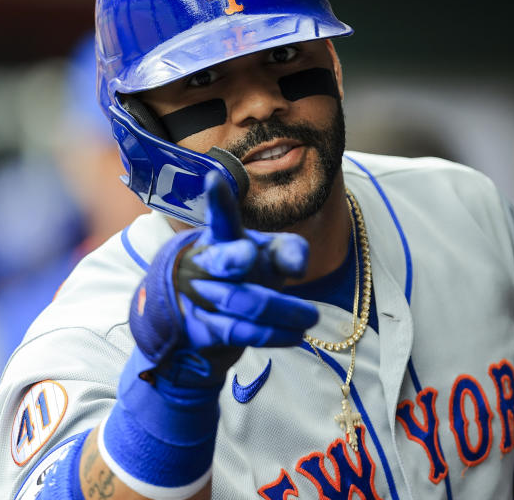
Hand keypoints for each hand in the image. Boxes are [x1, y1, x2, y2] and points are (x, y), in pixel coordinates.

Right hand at [129, 171, 318, 387]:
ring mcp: (203, 297)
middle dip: (231, 257)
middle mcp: (208, 264)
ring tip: (311, 317)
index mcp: (223, 238)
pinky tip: (296, 334)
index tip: (214, 178)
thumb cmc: (245, 274)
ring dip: (281, 311)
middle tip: (248, 256)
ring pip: (241, 302)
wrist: (202, 315)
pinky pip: (241, 333)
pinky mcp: (205, 329)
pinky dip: (273, 334)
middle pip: (221, 259)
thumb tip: (298, 267)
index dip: (218, 200)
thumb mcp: (267, 255)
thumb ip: (288, 251)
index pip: (222, 218)